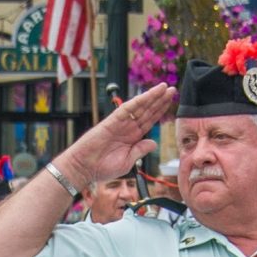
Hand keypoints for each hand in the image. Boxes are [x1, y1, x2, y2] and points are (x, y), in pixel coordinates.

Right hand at [52, 82, 176, 188]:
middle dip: (159, 100)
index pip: (149, 120)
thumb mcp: (128, 162)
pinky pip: (126, 110)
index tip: (170, 101)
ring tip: (164, 88)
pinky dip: (137, 102)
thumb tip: (153, 142)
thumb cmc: (102, 167)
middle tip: (172, 89)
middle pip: (147, 111)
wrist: (84, 168)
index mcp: (133, 137)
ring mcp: (120, 124)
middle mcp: (128, 128)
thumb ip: (140, 150)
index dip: (160, 111)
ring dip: (151, 97)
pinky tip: (147, 95)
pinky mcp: (111, 122)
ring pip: (139, 107)